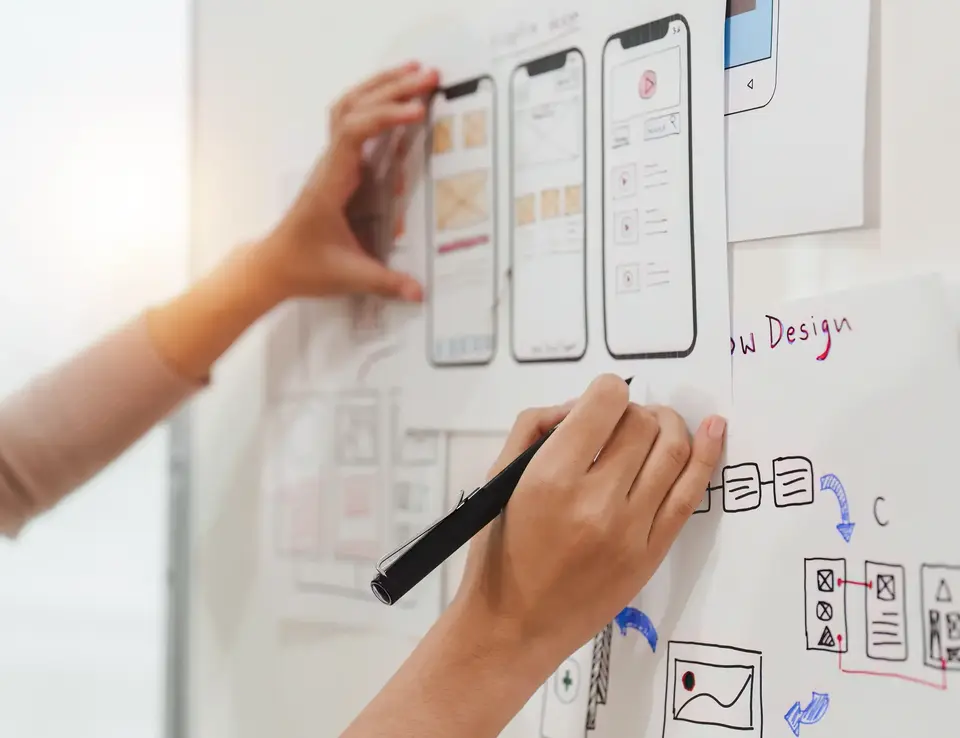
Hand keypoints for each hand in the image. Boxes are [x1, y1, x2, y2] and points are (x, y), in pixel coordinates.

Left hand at [257, 61, 439, 302]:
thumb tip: (419, 292)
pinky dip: (375, 103)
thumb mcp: (347, 277)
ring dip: (381, 87)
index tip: (416, 112)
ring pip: (350, 107)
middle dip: (392, 88)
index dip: (384, 116)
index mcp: (331, 183)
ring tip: (415, 72)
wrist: (274, 264)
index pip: (352, 132)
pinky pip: (353, 122)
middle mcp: (330, 164)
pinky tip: (397, 99)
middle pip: (354, 107)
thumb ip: (385, 283)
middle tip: (430, 76)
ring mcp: (333, 162)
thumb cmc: (304, 266)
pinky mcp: (339, 167)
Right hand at [454, 374, 726, 667]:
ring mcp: (631, 529)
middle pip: (641, 423)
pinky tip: (714, 430)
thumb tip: (578, 407)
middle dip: (633, 411)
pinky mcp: (652, 553)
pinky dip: (707, 454)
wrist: (514, 626)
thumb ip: (535, 428)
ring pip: (674, 449)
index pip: (605, 402)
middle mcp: (596, 501)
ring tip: (655, 425)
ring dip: (669, 424)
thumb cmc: (500, 554)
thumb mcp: (498, 479)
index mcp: (551, 478)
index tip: (600, 400)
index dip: (606, 390)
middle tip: (618, 424)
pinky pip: (691, 493)